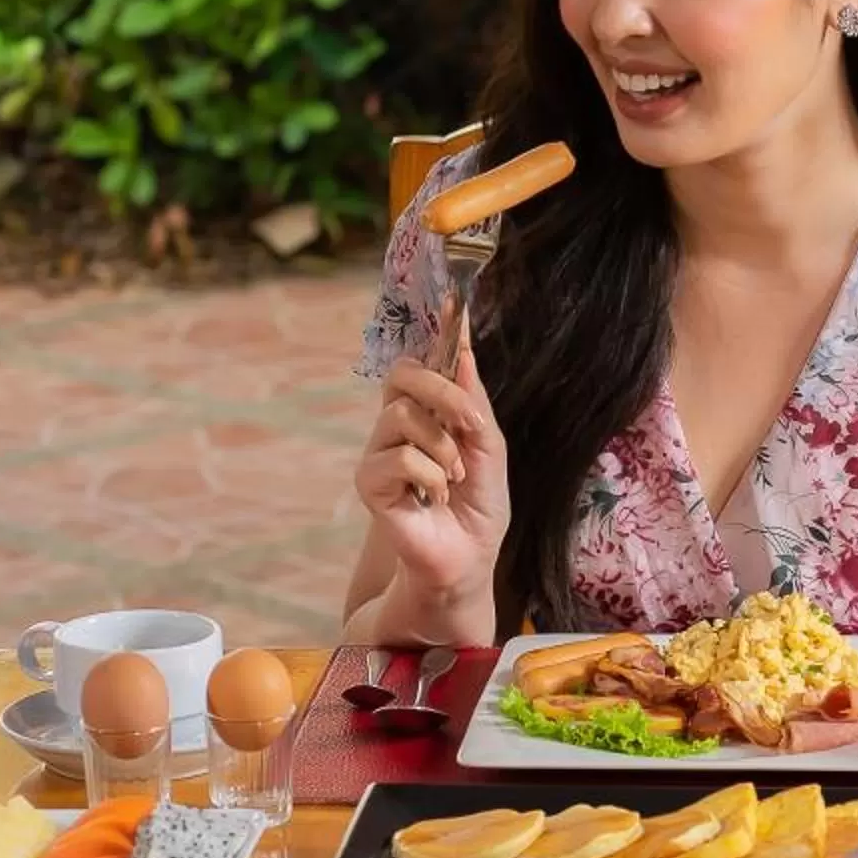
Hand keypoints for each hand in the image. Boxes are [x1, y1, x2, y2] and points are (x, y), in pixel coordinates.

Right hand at [354, 347, 509, 602]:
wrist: (467, 556)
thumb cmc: (477, 504)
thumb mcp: (488, 446)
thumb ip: (474, 403)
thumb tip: (462, 351)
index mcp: (429, 412)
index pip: (425, 361)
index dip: (438, 331)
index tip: (454, 301)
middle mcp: (398, 425)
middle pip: (403, 375)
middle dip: (443, 392)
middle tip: (469, 424)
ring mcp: (379, 451)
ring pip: (403, 417)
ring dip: (443, 447)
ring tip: (455, 476)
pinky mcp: (369, 482)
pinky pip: (397, 458)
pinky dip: (430, 476)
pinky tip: (436, 497)